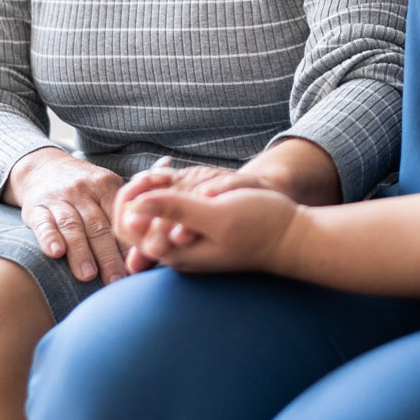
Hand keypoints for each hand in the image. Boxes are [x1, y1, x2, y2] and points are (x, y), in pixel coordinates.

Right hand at [6, 148, 128, 284]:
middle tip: (116, 281)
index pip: (119, 218)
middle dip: (108, 256)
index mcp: (105, 185)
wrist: (42, 167)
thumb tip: (146, 245)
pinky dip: (49, 237)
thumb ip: (124, 211)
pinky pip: (43, 223)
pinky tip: (55, 252)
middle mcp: (82, 190)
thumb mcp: (106, 186)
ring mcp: (58, 198)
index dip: (127, 245)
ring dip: (80, 252)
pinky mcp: (35, 207)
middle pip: (97, 226)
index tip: (135, 268)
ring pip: (71, 226)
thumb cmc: (83, 188)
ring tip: (88, 275)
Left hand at [116, 184, 306, 275]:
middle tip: (162, 170)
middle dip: (144, 189)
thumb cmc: (260, 227)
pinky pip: (174, 209)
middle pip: (137, 218)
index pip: (127, 226)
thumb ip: (176, 210)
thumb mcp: (217, 215)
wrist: (293, 238)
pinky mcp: (201, 231)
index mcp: (175, 252)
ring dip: (159, 187)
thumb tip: (136, 205)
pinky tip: (182, 175)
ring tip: (169, 168)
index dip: (131, 197)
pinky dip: (174, 189)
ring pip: (155, 210)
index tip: (153, 178)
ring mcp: (189, 242)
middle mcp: (177, 250)